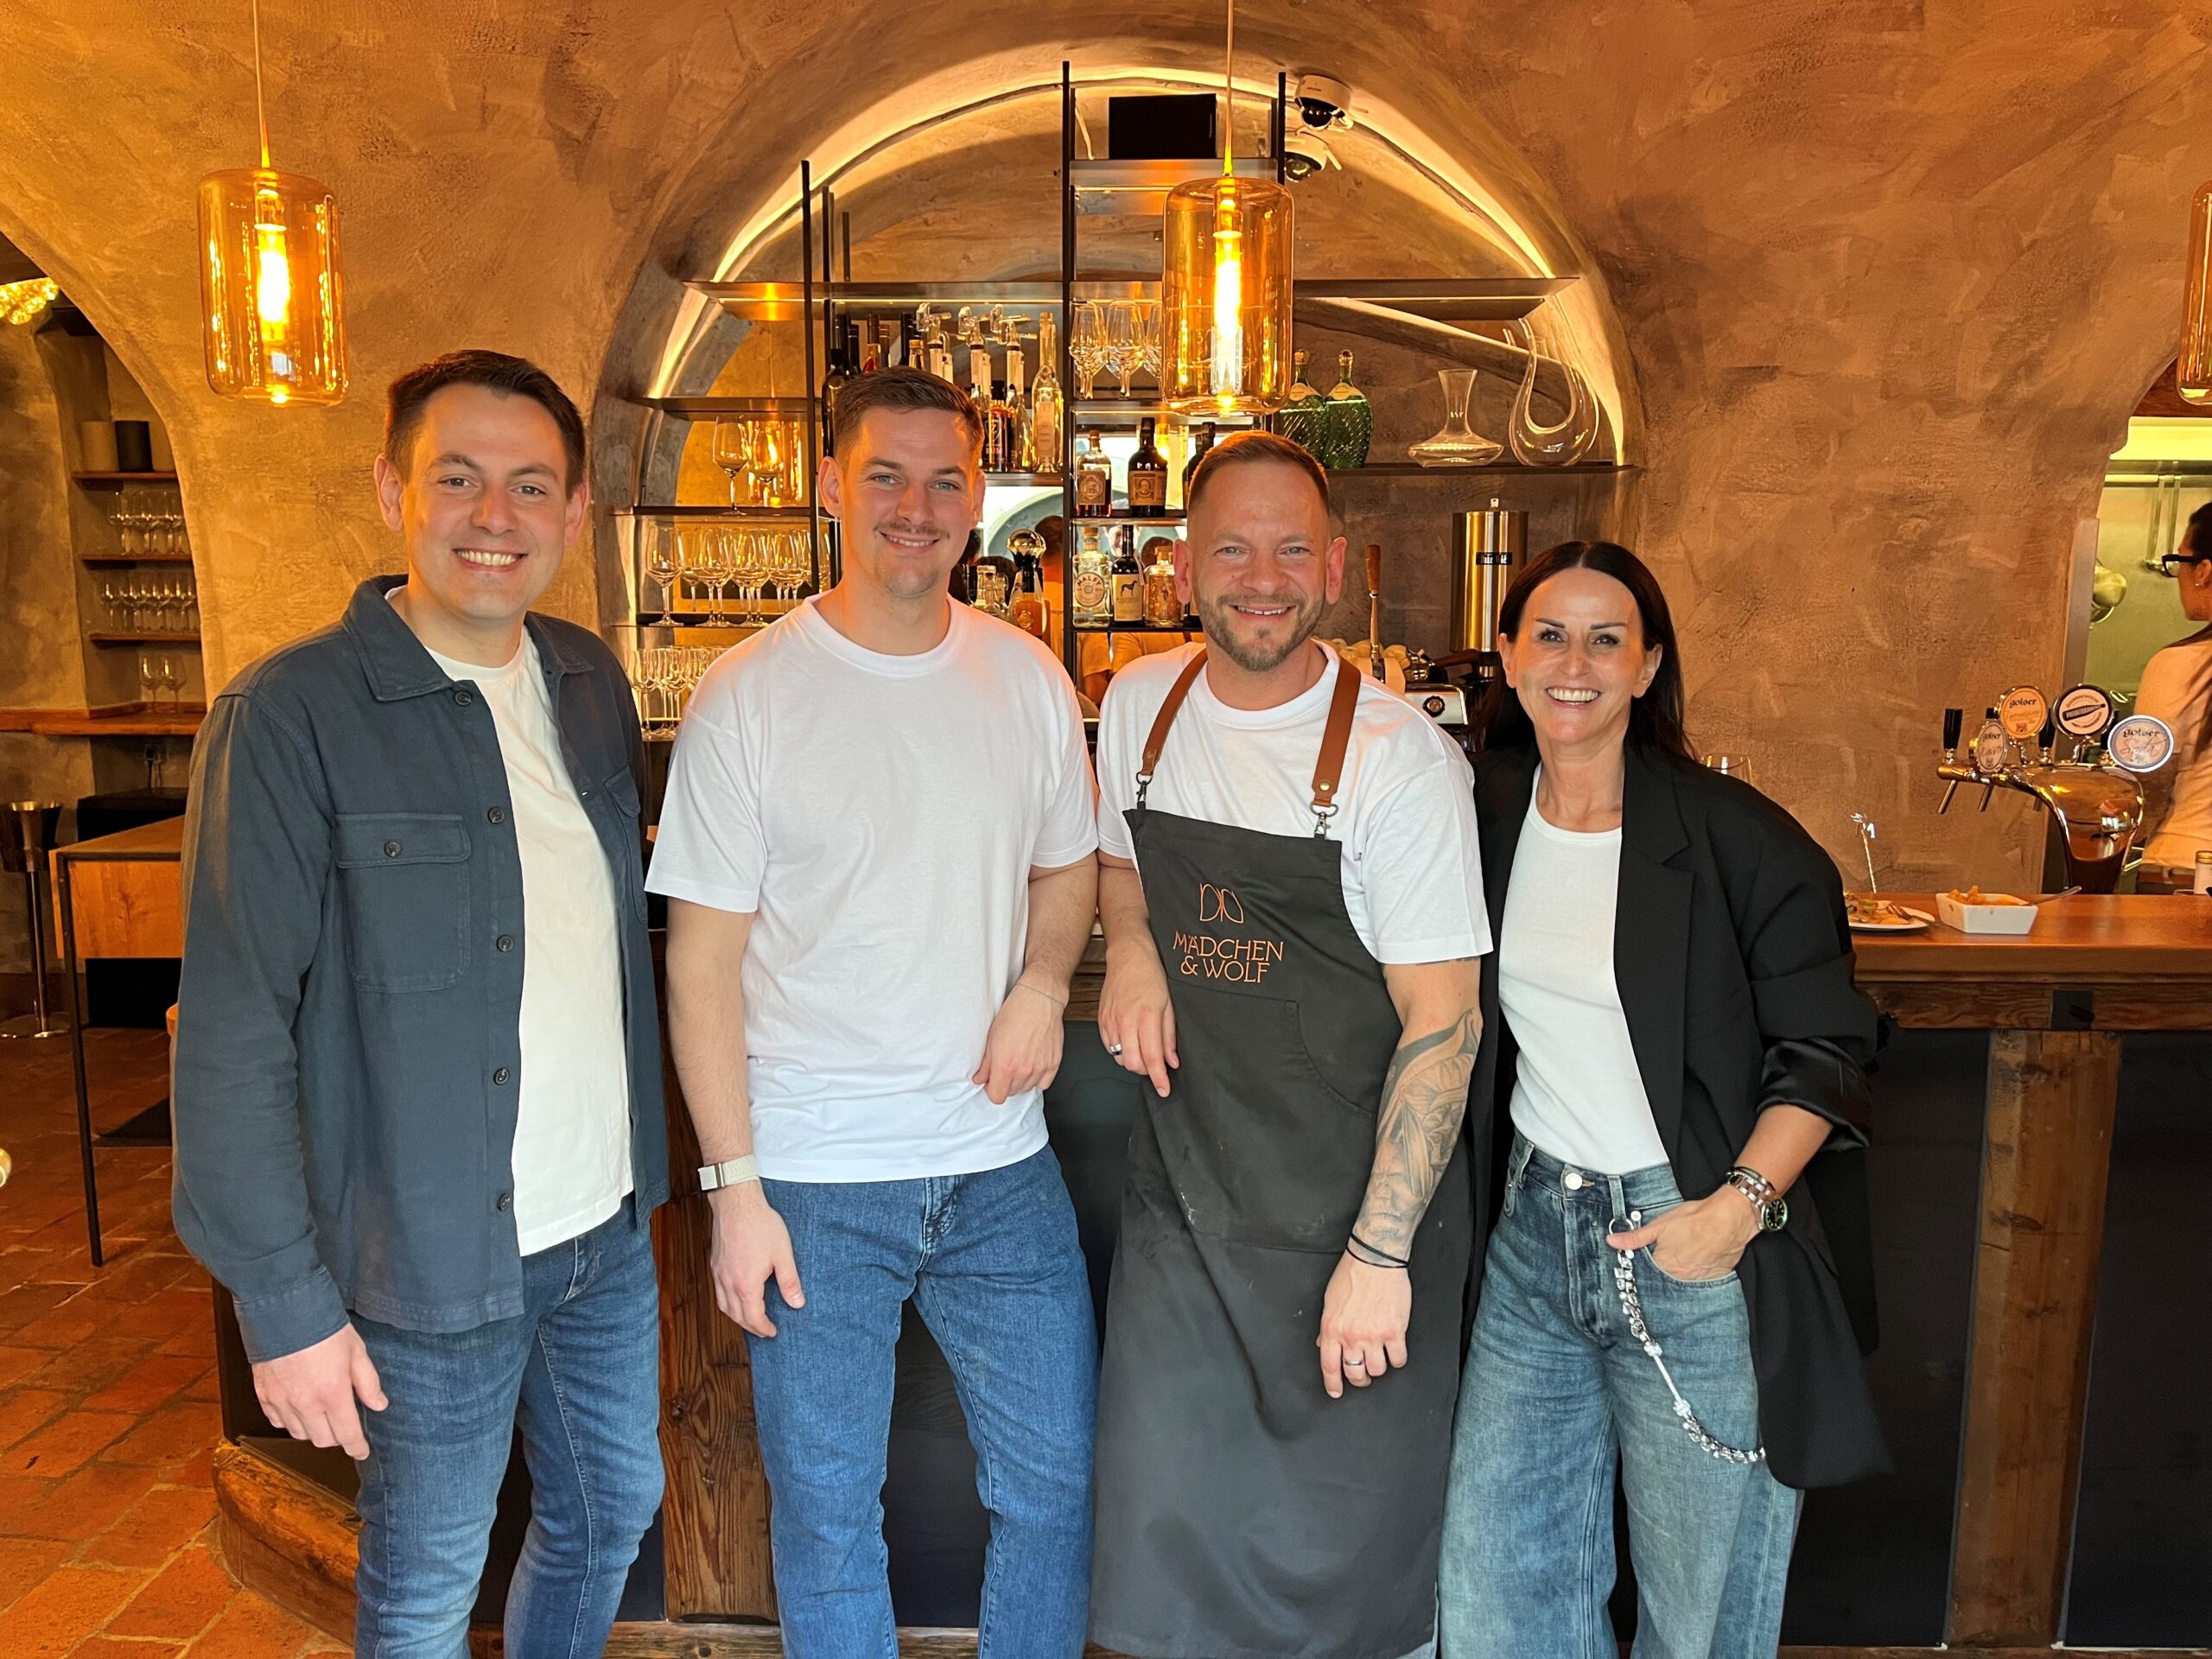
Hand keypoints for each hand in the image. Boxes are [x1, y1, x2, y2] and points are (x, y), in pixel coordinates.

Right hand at [252, 1323, 385, 1460]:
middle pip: (323, 1440)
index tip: (362, 1451)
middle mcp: (305, 1403)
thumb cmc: (322, 1327)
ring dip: (314, 1431)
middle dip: (337, 1438)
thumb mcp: (356, 1351)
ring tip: (323, 1416)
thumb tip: (378, 1404)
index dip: (356, 1447)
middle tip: (345, 1426)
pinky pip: (277, 1421)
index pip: (346, 1434)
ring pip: (299, 1434)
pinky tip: (299, 1410)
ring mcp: (281, 1401)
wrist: (284, 1310)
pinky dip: (290, 1422)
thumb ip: (368, 1382)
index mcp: (332, 1393)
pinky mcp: (264, 1395)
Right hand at [708, 1183, 803, 1337]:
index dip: (764, 1328)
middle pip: (736, 1315)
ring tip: (750, 1318)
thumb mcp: (783, 1254)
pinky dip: (727, 1302)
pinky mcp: (715, 1263)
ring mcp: (718, 1273)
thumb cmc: (760, 1224)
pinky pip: (718, 1292)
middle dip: (751, 1326)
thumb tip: (797, 1303)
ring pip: (724, 1306)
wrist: (737, 1202)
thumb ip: (790, 1282)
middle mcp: (727, 1282)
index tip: (772, 1332)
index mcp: (746, 1284)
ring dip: (737, 1317)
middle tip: (764, 1330)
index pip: (753, 1317)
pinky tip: (737, 1296)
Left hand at [973, 979, 1066, 1103]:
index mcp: (1005, 1066)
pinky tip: (1032, 1066)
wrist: (1038, 1000)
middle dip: (1006, 1083)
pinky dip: (1037, 1079)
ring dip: (1021, 1081)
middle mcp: (1024, 1070)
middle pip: (1012, 1093)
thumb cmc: (1015, 1014)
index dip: (992, 1090)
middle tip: (1005, 1067)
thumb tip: (980, 1079)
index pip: (997, 1097)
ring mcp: (1041, 1068)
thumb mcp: (992, 1039)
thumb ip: (985, 1065)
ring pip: (1027, 1088)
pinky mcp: (1054, 1063)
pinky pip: (1044, 1084)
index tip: (992, 1081)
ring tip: (1019, 1062)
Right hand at [1098, 944, 1177, 1097]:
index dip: (1159, 1078)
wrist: (1128, 957)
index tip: (1164, 1090)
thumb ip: (1169, 1036)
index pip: (1153, 1058)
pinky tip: (1130, 1041)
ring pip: (1120, 1058)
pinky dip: (1121, 1051)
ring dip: (1133, 1061)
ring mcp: (1111, 1022)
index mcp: (1146, 1018)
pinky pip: (1110, 1048)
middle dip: (1146, 1071)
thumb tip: (1172, 1061)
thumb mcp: (1169, 1006)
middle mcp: (1125, 1022)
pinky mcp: (1102, 1021)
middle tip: (1156, 1064)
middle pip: (1133, 1064)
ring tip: (1143, 1048)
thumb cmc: (1151, 977)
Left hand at [1317, 1254, 1410, 1398]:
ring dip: (1379, 1367)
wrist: (1375, 1260)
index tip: (1335, 1391)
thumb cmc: (1352, 1275)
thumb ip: (1328, 1327)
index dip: (1333, 1383)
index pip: (1329, 1366)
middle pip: (1355, 1373)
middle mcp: (1352, 1336)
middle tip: (1362, 1375)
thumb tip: (1323, 1344)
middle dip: (1358, 1378)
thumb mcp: (1330, 1302)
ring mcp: (1374, 1336)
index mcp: (1332, 1329)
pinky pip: (1398, 1359)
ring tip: (1379, 1357)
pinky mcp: (1395, 1332)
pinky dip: (1397, 1358)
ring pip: (1378, 1370)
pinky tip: (1395, 1350)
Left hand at [1606, 1191, 1759, 1281]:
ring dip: (1683, 1271)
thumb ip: (1635, 1238)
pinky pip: (1704, 1277)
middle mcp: (1681, 1277)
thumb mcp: (1659, 1225)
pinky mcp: (1717, 1276)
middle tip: (1670, 1253)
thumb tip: (1611, 1241)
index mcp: (1664, 1266)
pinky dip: (1701, 1270)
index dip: (1646, 1265)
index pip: (1648, 1273)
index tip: (1647, 1259)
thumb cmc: (1694, 1219)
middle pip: (1666, 1278)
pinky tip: (1702, 1258)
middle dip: (1664, 1269)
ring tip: (1686, 1253)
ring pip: (1685, 1279)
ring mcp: (1700, 1279)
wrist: (1729, 1219)